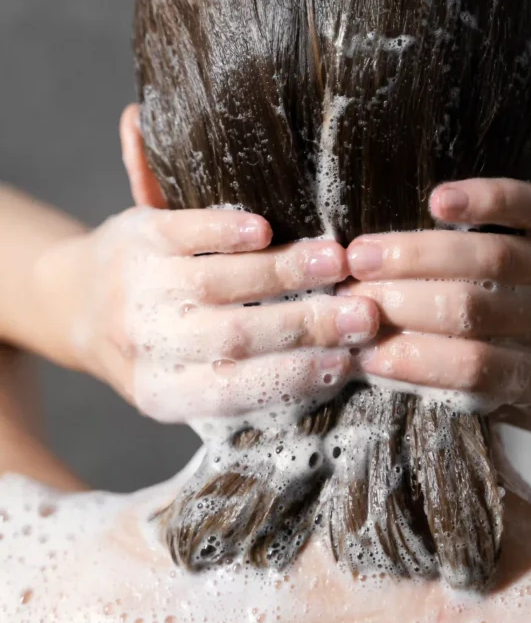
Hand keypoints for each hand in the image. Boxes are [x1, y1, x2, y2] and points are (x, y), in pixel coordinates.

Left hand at [37, 207, 377, 421]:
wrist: (78, 300)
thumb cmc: (157, 347)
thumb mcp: (183, 380)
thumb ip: (247, 381)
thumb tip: (335, 371)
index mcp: (162, 392)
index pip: (234, 391)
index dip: (292, 377)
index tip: (345, 363)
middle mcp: (146, 344)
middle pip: (234, 336)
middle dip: (306, 325)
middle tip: (362, 314)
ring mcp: (139, 287)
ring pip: (219, 281)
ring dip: (284, 271)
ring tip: (337, 263)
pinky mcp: (138, 236)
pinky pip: (188, 232)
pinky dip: (228, 231)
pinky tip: (267, 230)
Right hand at [341, 179, 530, 429]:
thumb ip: (482, 396)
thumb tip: (399, 380)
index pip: (479, 373)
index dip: (419, 364)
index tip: (365, 356)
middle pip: (475, 312)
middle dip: (402, 303)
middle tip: (346, 297)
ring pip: (492, 258)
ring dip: (421, 255)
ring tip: (363, 255)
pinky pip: (530, 205)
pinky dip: (485, 199)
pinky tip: (438, 200)